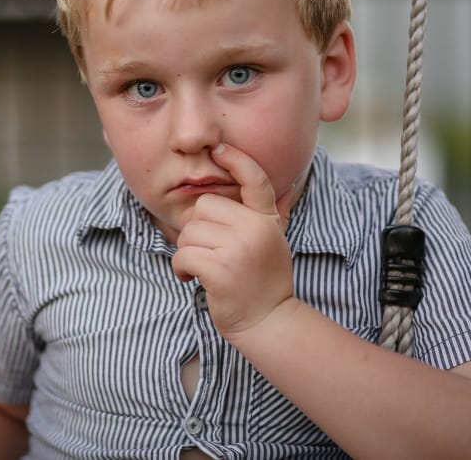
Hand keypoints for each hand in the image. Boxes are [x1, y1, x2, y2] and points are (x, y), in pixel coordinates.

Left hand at [171, 143, 294, 338]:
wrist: (268, 321)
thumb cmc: (265, 280)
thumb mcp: (275, 241)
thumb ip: (275, 212)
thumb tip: (290, 183)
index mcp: (266, 219)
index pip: (254, 178)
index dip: (236, 159)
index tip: (218, 149)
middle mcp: (255, 229)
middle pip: (204, 206)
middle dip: (197, 229)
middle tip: (208, 251)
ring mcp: (238, 249)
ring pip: (189, 232)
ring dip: (188, 252)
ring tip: (204, 268)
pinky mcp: (220, 270)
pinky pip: (183, 255)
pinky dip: (180, 268)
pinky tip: (192, 279)